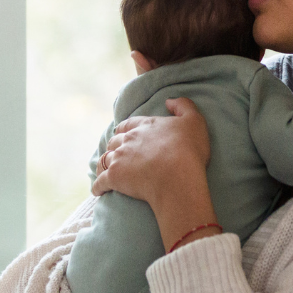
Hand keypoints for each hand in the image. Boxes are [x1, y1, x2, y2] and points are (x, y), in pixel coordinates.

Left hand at [93, 97, 219, 251]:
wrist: (177, 177)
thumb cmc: (188, 151)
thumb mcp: (194, 121)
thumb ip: (183, 106)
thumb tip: (168, 101)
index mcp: (145, 126)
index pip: (127, 125)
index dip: (124, 130)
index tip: (122, 134)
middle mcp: (128, 140)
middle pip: (114, 141)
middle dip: (114, 147)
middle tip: (117, 155)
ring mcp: (119, 158)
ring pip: (104, 160)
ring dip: (104, 165)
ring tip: (106, 172)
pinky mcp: (114, 177)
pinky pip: (100, 182)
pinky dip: (97, 187)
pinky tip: (98, 191)